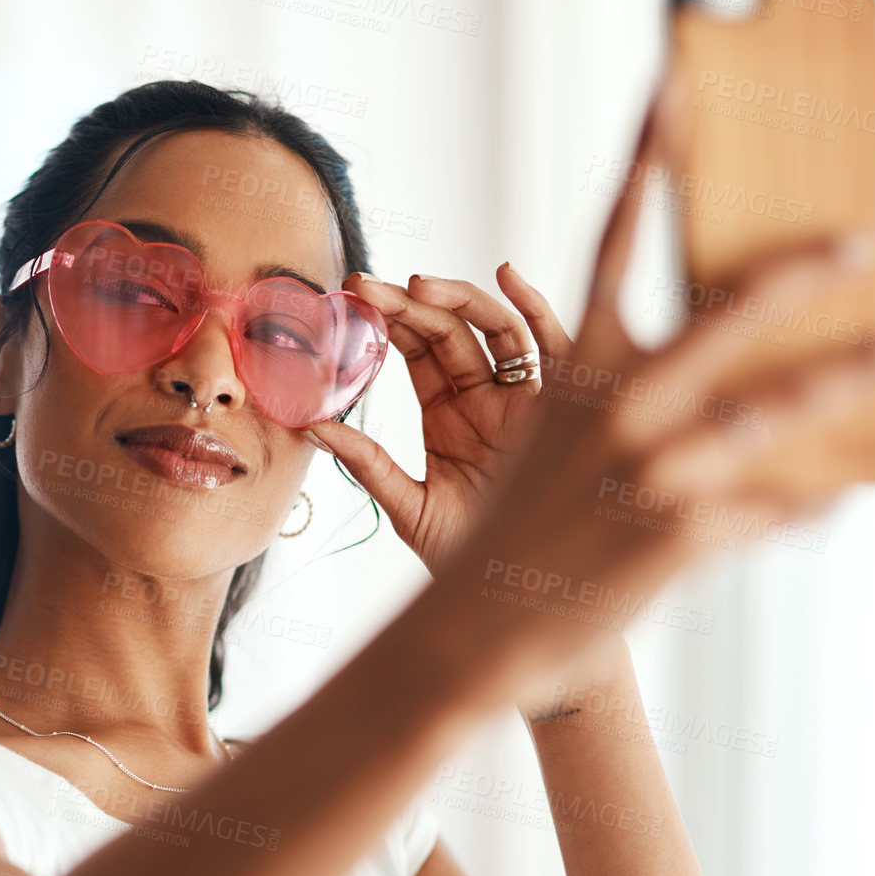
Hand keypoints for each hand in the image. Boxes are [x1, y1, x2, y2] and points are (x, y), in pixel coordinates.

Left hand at [308, 265, 565, 576]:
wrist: (518, 601)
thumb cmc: (468, 560)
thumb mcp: (408, 508)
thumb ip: (365, 464)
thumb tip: (308, 426)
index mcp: (450, 417)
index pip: (418, 352)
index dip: (386, 320)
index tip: (348, 297)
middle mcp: (490, 400)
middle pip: (451, 331)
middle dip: (408, 302)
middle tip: (363, 284)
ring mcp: (528, 401)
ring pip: (497, 329)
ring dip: (459, 299)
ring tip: (417, 283)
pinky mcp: (566, 410)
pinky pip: (558, 348)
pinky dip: (537, 307)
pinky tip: (509, 274)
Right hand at [406, 79, 874, 715]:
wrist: (478, 626)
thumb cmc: (506, 531)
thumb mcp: (539, 444)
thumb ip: (600, 392)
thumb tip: (653, 359)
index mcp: (575, 370)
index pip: (610, 244)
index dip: (642, 163)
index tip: (674, 92)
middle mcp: (616, 405)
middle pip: (721, 313)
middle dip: (797, 272)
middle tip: (859, 241)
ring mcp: (651, 468)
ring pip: (771, 409)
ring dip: (842, 381)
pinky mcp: (681, 533)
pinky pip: (773, 504)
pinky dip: (813, 496)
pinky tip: (851, 485)